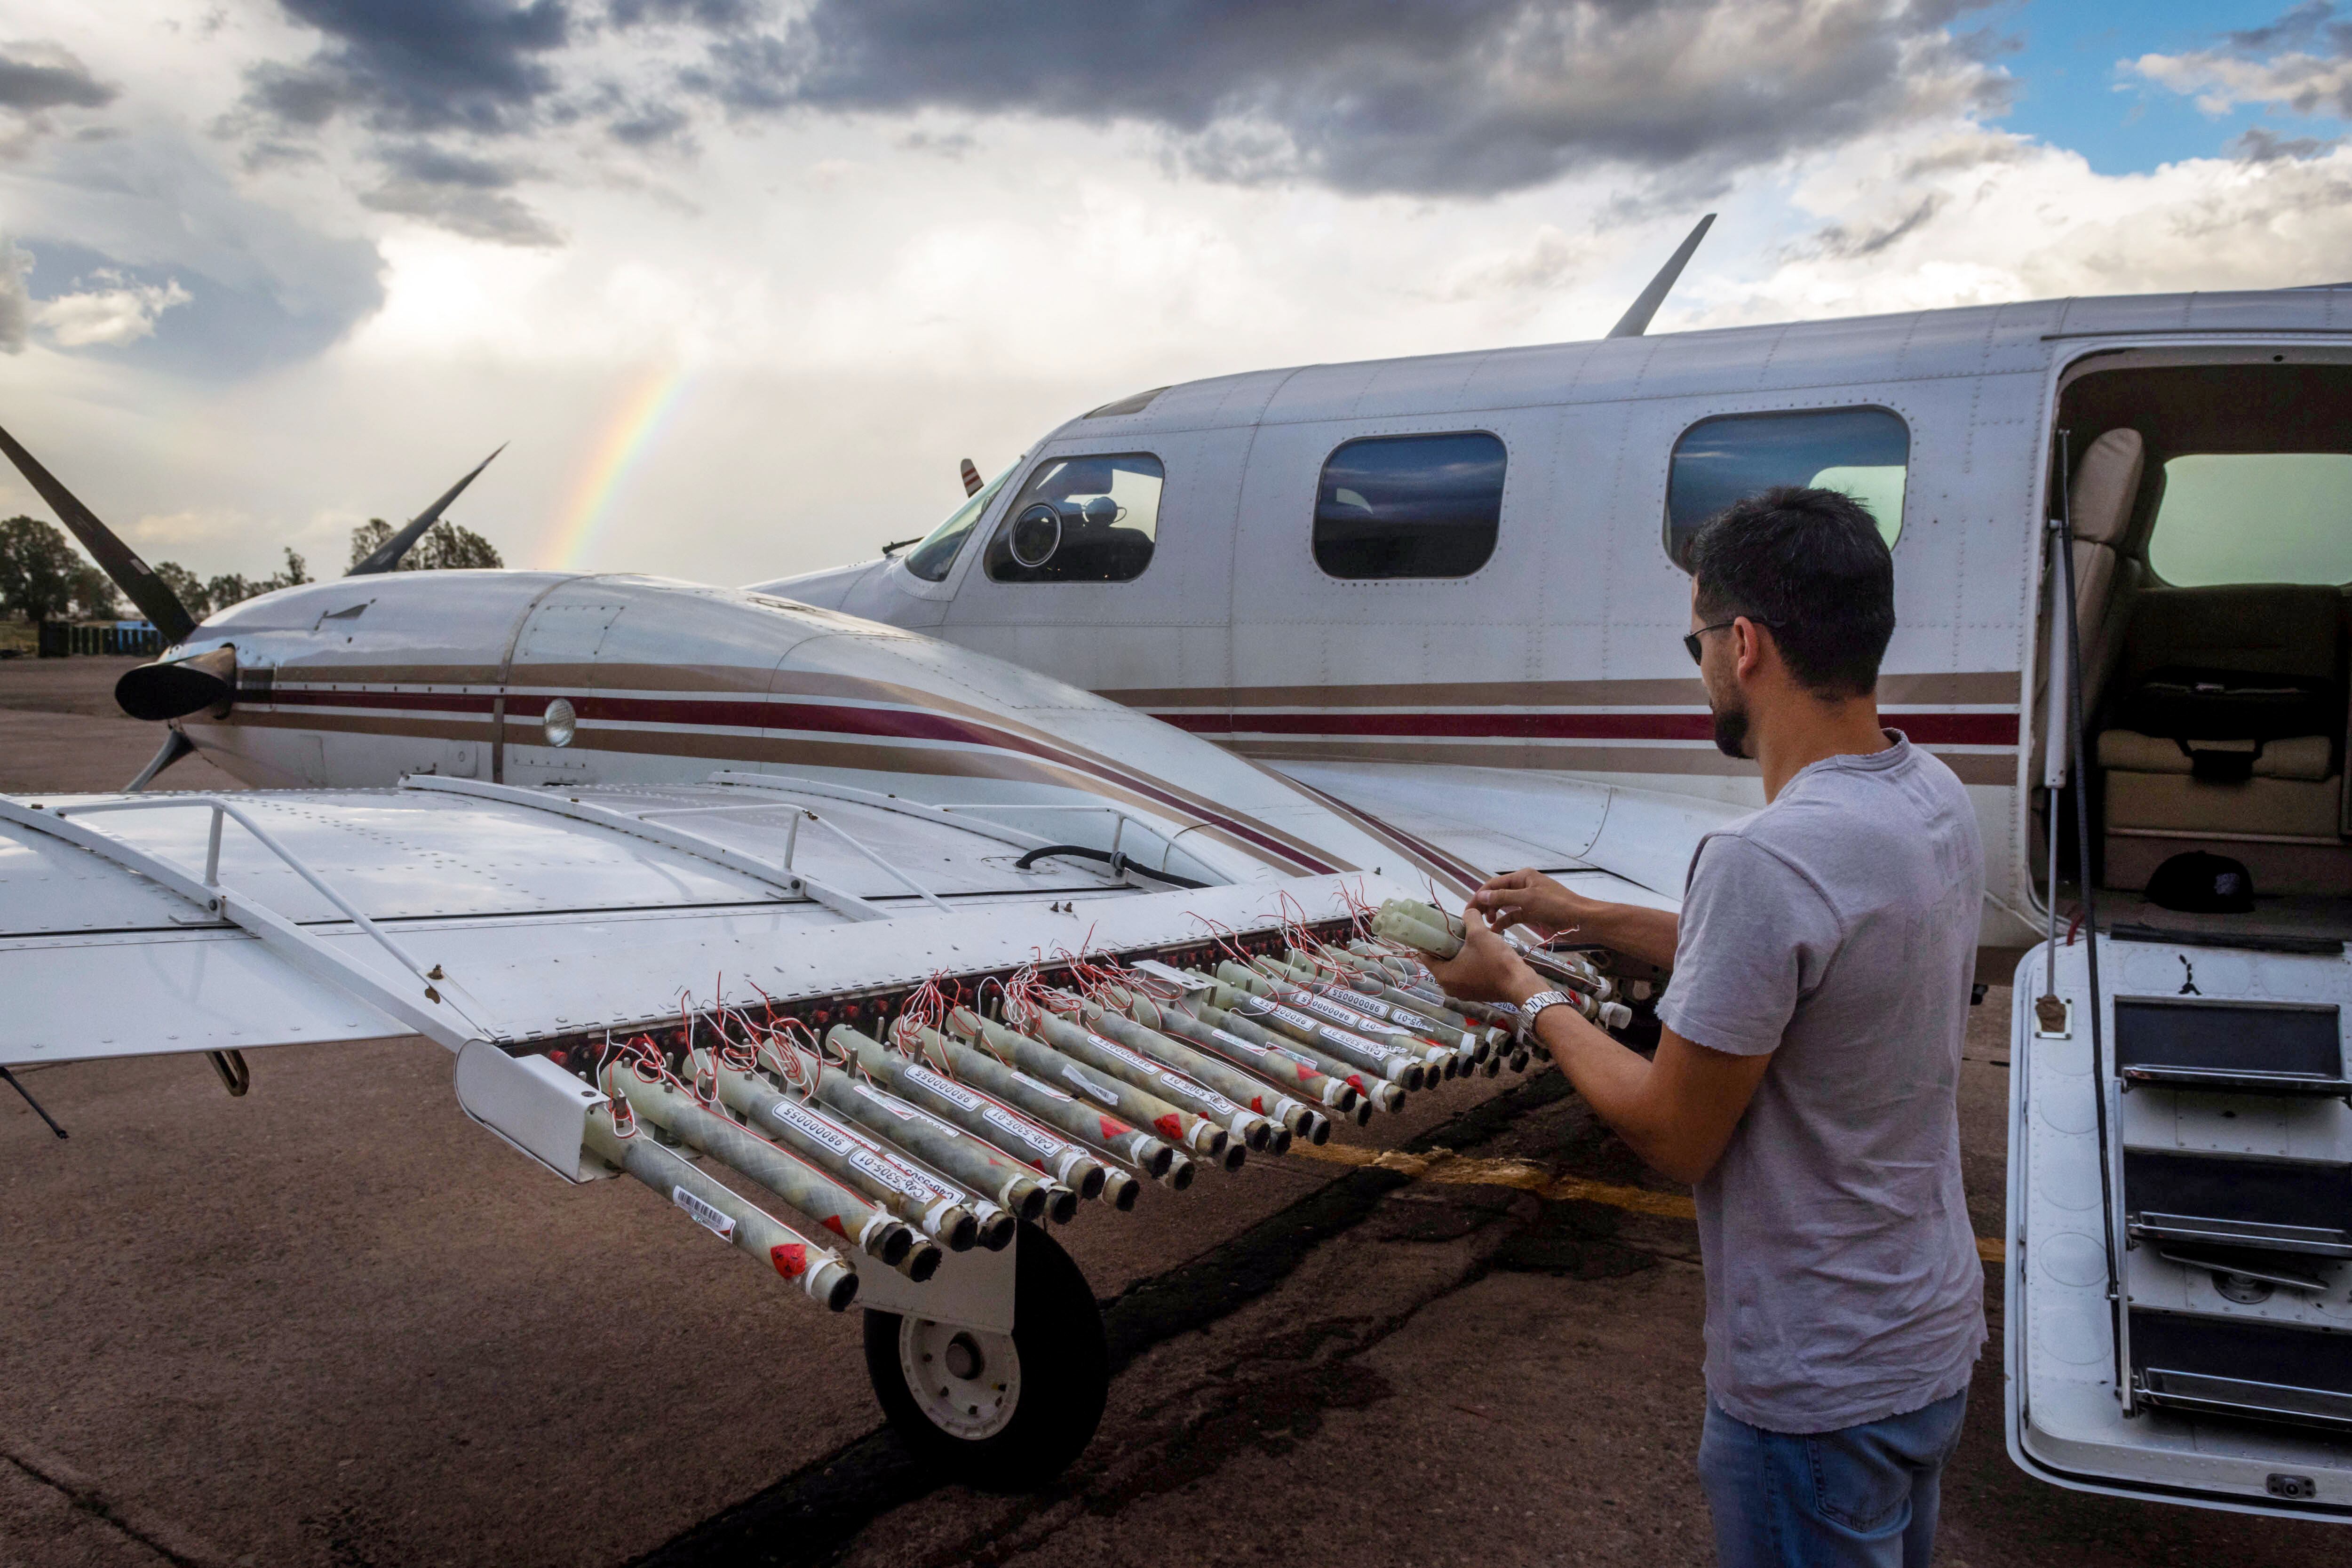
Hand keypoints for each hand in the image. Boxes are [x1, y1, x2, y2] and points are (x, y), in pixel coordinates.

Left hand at [1425, 903, 1541, 1005]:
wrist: (1520, 983)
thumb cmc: (1495, 960)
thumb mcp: (1480, 934)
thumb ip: (1470, 918)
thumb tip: (1469, 911)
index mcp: (1444, 976)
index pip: (1426, 957)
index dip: (1429, 941)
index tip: (1434, 929)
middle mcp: (1450, 988)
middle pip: (1441, 962)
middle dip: (1446, 946)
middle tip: (1453, 931)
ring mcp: (1464, 993)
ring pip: (1455, 969)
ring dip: (1459, 955)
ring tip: (1467, 938)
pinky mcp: (1477, 993)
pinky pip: (1467, 975)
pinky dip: (1469, 964)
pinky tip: (1478, 951)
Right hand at [1468, 868, 1599, 943]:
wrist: (1581, 920)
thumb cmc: (1556, 905)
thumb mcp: (1527, 900)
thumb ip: (1503, 898)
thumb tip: (1480, 895)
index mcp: (1523, 877)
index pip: (1494, 884)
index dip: (1480, 895)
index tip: (1468, 910)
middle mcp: (1524, 886)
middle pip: (1498, 894)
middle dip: (1485, 905)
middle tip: (1474, 919)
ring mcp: (1528, 900)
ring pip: (1504, 906)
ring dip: (1494, 914)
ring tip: (1486, 925)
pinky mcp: (1533, 914)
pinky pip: (1514, 916)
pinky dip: (1504, 922)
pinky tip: (1496, 931)